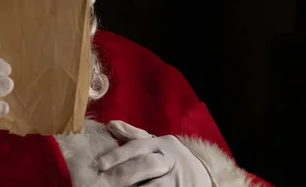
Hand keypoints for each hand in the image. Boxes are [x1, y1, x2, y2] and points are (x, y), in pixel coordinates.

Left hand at [97, 121, 211, 186]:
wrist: (204, 174)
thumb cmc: (171, 158)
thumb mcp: (156, 144)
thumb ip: (133, 136)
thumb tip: (110, 124)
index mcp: (162, 144)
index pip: (138, 146)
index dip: (118, 155)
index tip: (100, 164)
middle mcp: (171, 160)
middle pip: (145, 165)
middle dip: (124, 173)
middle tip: (106, 180)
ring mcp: (178, 180)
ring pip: (154, 185)